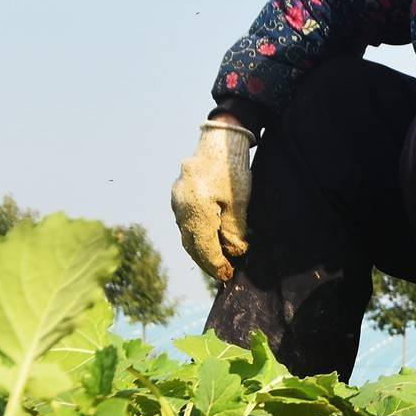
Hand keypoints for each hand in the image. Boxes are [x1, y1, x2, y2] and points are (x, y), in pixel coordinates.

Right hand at [171, 117, 254, 281]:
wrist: (219, 141)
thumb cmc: (232, 170)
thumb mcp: (239, 202)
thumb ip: (234, 230)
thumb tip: (234, 253)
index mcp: (195, 208)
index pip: (203, 246)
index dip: (215, 264)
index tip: (227, 275)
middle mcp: (180, 207)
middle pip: (191, 244)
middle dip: (206, 262)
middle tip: (222, 274)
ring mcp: (176, 201)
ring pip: (186, 235)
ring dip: (200, 251)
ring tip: (217, 262)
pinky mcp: (177, 196)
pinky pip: (185, 223)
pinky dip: (197, 236)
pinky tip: (209, 242)